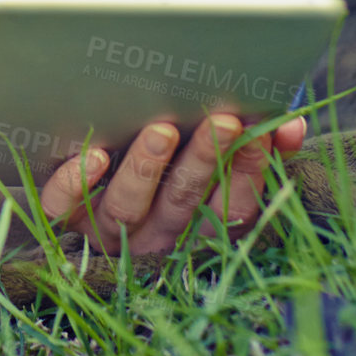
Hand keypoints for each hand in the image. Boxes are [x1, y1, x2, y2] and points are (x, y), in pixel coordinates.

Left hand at [37, 112, 306, 254]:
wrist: (86, 170)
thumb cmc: (171, 156)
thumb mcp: (217, 155)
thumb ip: (258, 143)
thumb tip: (293, 126)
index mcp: (197, 226)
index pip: (234, 208)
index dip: (251, 171)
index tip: (260, 129)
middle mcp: (155, 236)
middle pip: (184, 203)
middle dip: (206, 159)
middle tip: (223, 119)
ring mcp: (107, 229)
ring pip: (128, 209)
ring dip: (147, 167)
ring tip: (162, 129)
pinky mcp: (63, 214)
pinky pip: (63, 209)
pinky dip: (76, 183)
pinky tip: (95, 155)